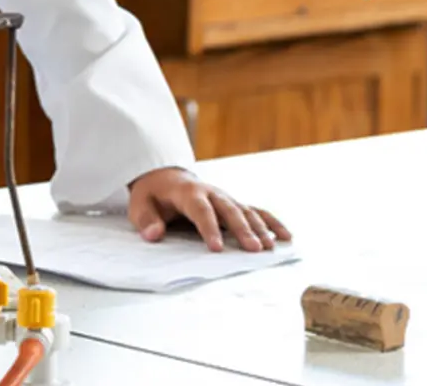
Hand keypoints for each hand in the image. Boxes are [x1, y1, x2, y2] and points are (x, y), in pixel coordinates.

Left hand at [127, 167, 291, 251]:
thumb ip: (146, 220)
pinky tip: (286, 237)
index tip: (216, 248)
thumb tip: (154, 235)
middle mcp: (211, 193)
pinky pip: (256, 211)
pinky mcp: (234, 204)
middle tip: (254, 249)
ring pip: (246, 211)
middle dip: (242, 230)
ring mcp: (225, 198)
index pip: (200, 211)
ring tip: (271, 248)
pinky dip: (272, 222)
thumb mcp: (140, 205)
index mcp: (187, 192)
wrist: (164, 177)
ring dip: (260, 229)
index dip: (208, 228)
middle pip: (229, 210)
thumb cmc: (153, 195)